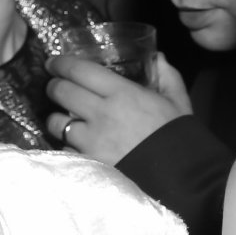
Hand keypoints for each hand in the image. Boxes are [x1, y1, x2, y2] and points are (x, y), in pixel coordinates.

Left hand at [46, 53, 188, 164]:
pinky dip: (67, 145)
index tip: (54, 63)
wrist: (181, 176)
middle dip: (54, 87)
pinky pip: (65, 149)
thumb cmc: (178, 135)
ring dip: (56, 118)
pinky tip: (76, 145)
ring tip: (64, 119)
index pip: (79, 70)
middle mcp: (101, 113)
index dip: (61, 64)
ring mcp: (91, 140)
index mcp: (122, 93)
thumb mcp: (178, 101)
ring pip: (56, 122)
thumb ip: (167, 75)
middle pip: (61, 92)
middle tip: (56, 87)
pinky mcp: (88, 161)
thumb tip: (157, 58)